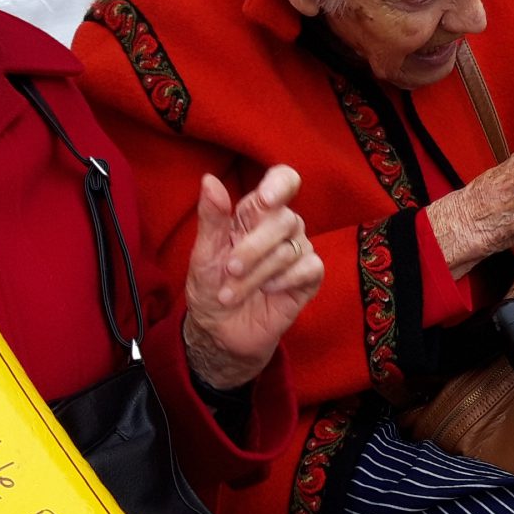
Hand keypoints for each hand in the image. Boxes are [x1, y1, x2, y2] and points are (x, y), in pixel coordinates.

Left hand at [182, 166, 322, 388]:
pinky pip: (309, 267)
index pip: (283, 181)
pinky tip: (267, 292)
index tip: (267, 199)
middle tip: (229, 271)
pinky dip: (284, 281)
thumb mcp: (203, 253)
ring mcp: (298, 251)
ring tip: (232, 294)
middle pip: (284, 219)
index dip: (280, 184)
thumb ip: (211, 217)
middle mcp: (282, 227)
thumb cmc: (211, 288)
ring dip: (256, 275)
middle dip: (252, 249)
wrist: (220, 333)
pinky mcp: (309, 277)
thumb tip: (209, 180)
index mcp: (255, 213)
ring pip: (290, 249)